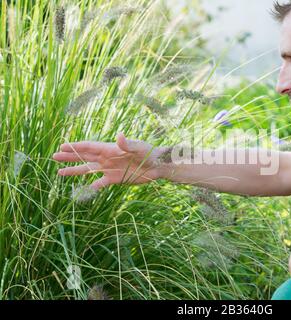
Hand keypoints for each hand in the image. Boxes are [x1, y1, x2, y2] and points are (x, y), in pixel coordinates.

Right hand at [53, 133, 167, 189]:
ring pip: (88, 170)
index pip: (89, 147)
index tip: (62, 146)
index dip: (76, 147)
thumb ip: (127, 144)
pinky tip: (86, 188)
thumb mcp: (138, 147)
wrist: (157, 166)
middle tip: (54, 156)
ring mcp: (109, 169)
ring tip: (59, 172)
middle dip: (70, 156)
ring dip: (75, 170)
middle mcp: (107, 158)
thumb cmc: (149, 152)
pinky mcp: (115, 179)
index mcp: (110, 149)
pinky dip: (93, 186)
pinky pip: (100, 183)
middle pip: (84, 157)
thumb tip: (119, 136)